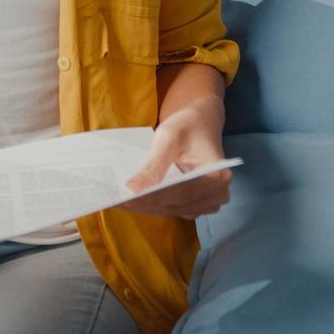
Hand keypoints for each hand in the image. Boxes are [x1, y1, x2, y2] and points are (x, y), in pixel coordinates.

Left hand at [116, 99, 231, 218]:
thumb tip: (133, 189)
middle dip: (145, 203)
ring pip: (172, 209)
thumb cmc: (187, 126)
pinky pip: (172, 208)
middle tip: (115, 201)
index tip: (126, 198)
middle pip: (176, 204)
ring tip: (119, 201)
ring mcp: (208, 203)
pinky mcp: (196, 204)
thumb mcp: (169, 138)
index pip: (181, 192)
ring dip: (147, 206)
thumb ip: (154, 165)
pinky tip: (133, 200)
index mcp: (218, 176)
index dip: (153, 196)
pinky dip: (153, 204)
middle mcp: (218, 194)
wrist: (199, 124)